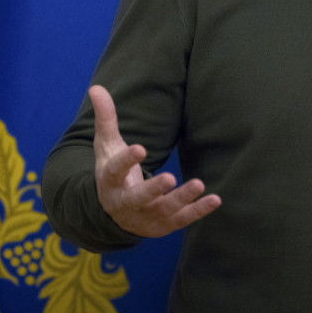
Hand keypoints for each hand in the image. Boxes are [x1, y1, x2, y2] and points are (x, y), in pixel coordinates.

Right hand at [90, 84, 220, 237]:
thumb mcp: (107, 146)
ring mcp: (145, 216)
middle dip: (154, 189)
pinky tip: (215, 198)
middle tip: (169, 178)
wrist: (113, 215)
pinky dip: (198, 211)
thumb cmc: (112, 172)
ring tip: (199, 183)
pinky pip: (182, 219)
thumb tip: (96, 87)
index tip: (140, 148)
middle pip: (139, 198)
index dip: (127, 160)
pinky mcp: (163, 226)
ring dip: (181, 199)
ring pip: (163, 210)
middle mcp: (126, 203)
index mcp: (110, 182)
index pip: (115, 171)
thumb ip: (106, 119)